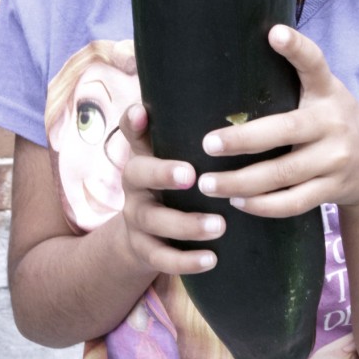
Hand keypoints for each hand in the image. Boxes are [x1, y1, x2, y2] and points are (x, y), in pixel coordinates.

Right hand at [119, 103, 224, 274]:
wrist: (144, 236)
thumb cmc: (175, 185)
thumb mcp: (177, 159)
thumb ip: (189, 133)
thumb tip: (225, 97)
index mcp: (145, 157)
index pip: (132, 136)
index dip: (132, 124)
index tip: (140, 113)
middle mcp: (134, 186)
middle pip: (137, 174)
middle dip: (162, 173)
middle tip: (191, 175)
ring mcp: (137, 219)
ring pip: (153, 220)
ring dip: (186, 224)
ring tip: (219, 225)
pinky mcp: (144, 250)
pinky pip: (160, 258)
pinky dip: (185, 261)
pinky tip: (211, 259)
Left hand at [196, 25, 358, 217]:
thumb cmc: (331, 122)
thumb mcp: (324, 95)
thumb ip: (294, 81)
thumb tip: (230, 61)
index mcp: (327, 91)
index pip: (314, 64)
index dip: (297, 48)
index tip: (276, 33)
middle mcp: (334, 122)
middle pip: (285, 131)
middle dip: (243, 140)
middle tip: (208, 144)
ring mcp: (336, 159)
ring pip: (282, 174)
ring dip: (240, 183)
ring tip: (208, 184)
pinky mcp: (333, 188)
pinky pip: (293, 202)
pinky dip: (262, 205)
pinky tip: (237, 202)